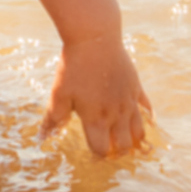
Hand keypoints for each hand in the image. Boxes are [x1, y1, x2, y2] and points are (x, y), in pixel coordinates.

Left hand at [40, 35, 151, 157]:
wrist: (95, 38)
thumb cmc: (74, 67)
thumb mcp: (59, 93)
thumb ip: (54, 118)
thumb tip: (43, 136)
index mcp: (96, 119)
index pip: (102, 149)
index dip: (97, 154)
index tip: (92, 151)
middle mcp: (117, 115)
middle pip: (124, 145)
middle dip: (117, 151)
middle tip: (109, 147)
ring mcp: (130, 102)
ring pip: (139, 132)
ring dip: (133, 140)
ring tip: (125, 139)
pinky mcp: (137, 88)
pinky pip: (147, 110)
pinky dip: (147, 119)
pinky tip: (141, 120)